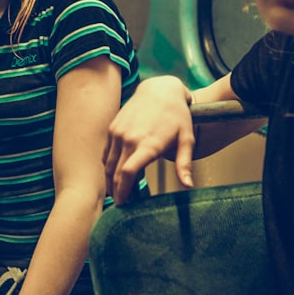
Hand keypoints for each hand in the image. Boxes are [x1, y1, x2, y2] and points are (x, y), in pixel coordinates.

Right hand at [103, 75, 196, 203]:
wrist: (160, 90)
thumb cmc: (177, 116)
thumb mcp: (187, 139)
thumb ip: (185, 164)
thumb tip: (188, 186)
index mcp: (148, 144)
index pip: (128, 173)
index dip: (124, 191)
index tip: (124, 204)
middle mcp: (129, 138)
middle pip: (115, 173)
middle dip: (116, 191)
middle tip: (122, 204)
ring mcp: (118, 132)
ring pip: (107, 164)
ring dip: (110, 181)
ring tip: (117, 192)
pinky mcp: (113, 128)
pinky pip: (105, 153)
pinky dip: (108, 166)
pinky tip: (115, 174)